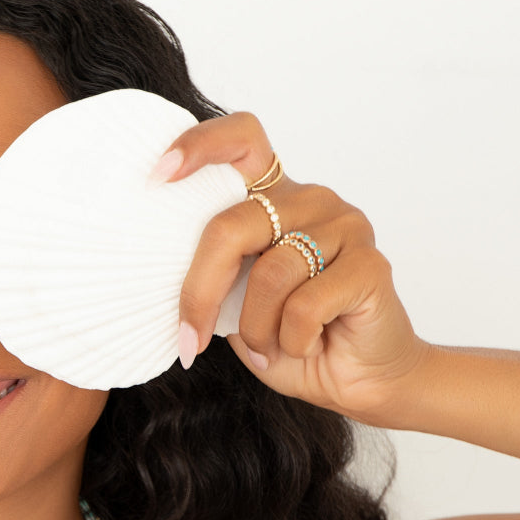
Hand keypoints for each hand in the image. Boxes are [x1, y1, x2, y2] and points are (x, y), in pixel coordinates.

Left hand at [156, 112, 428, 423]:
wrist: (354, 380)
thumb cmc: (287, 339)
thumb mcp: (232, 305)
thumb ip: (212, 274)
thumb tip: (150, 274)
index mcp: (272, 198)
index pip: (240, 140)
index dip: (198, 146)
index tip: (158, 176)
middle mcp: (309, 200)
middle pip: (230, 227)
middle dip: (200, 293)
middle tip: (190, 339)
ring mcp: (344, 226)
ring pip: (268, 274)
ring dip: (256, 329)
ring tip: (270, 348)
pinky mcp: (370, 264)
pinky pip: (305, 306)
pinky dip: (292, 341)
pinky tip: (307, 345)